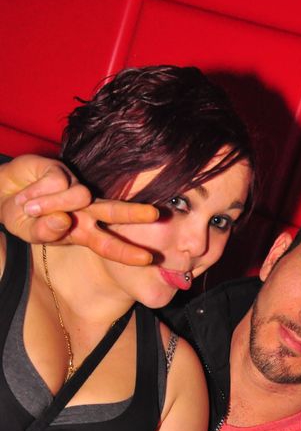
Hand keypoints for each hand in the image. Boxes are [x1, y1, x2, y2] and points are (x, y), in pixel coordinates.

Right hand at [0, 155, 157, 265]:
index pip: (110, 245)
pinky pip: (53, 185)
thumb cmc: (22, 217)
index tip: (148, 259)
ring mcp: (75, 189)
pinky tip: (27, 193)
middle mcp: (86, 210)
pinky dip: (36, 193)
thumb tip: (64, 218)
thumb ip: (47, 232)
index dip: (128, 252)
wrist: (3, 194)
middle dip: (135, 214)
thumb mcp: (30, 232)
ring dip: (49, 205)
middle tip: (156, 215)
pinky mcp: (61, 171)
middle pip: (114, 212)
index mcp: (84, 232)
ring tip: (27, 205)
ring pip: (79, 196)